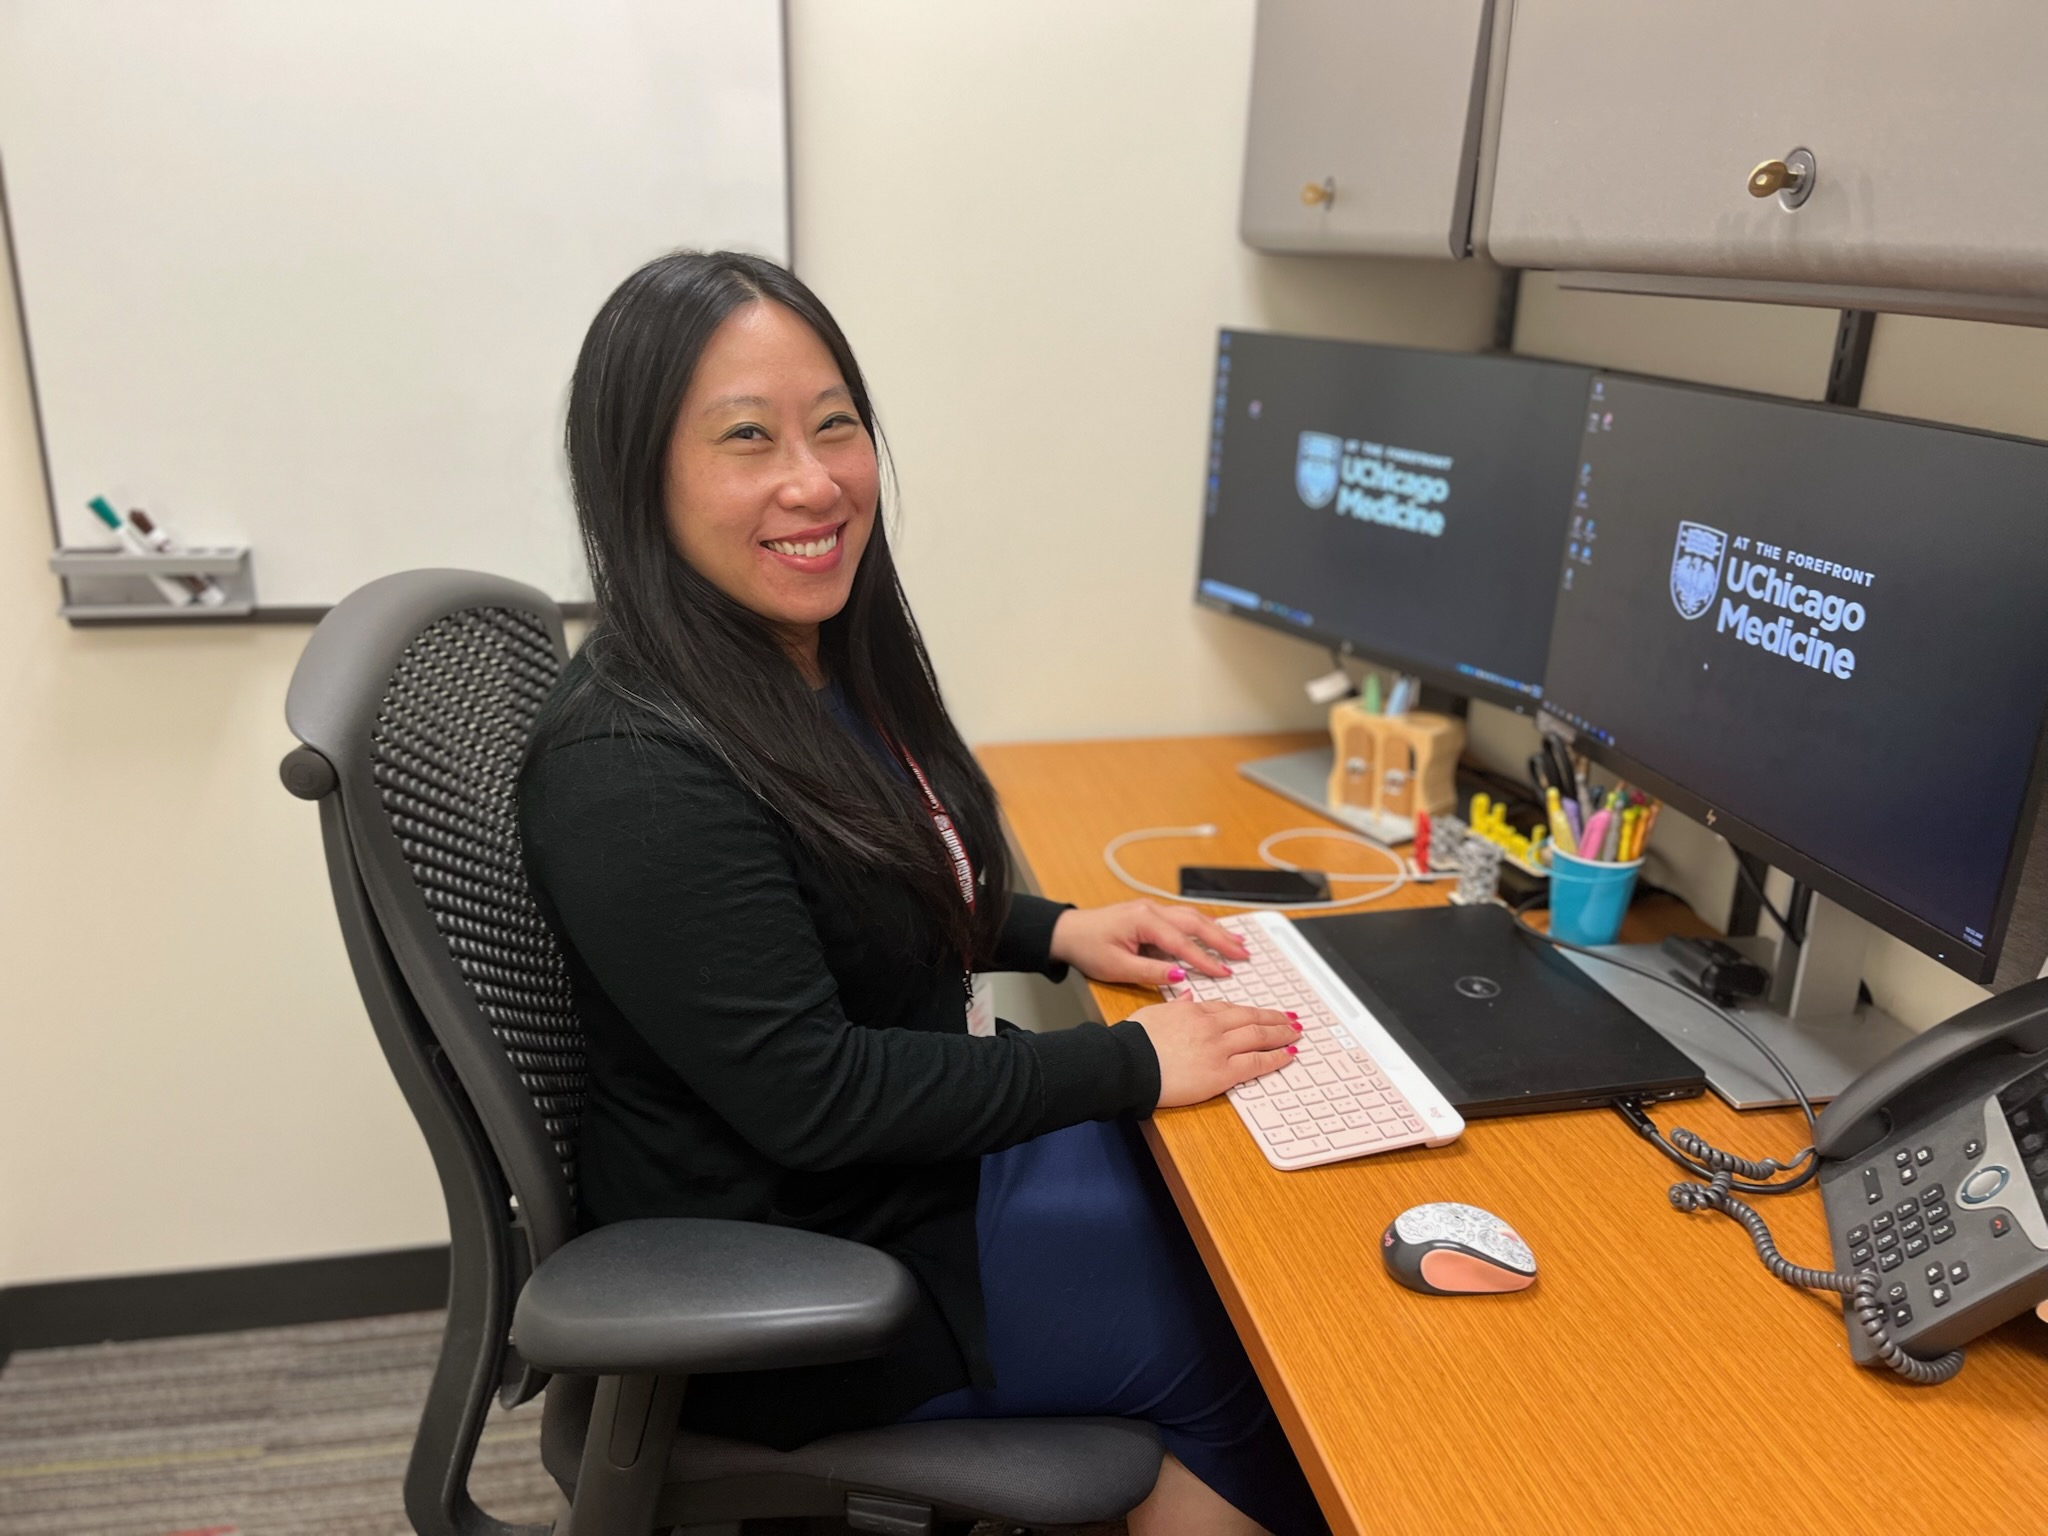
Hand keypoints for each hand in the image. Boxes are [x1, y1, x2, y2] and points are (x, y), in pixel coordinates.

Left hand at [1048, 900, 1250, 987]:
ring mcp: (1151, 909)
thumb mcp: (1118, 967)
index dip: (1205, 960)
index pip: (1182, 943)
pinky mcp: (1149, 913)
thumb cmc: (1088, 948)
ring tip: (1237, 944)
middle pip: (1195, 923)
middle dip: (1221, 939)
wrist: (1067, 932)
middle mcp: (1151, 910)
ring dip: (1215, 930)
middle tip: (1243, 954)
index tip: (1225, 973)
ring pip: (1191, 917)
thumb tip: (1182, 975)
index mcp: (1143, 921)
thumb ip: (1152, 971)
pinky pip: (1182, 918)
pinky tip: (1214, 932)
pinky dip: (1201, 926)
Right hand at [1128, 999, 1299, 1107]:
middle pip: (1250, 1017)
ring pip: (1258, 1036)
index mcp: (1192, 1010)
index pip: (1228, 1008)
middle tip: (1290, 1019)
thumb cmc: (1132, 1042)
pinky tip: (1288, 1054)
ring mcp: (1218, 1048)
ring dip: (1280, 1033)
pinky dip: (1275, 1057)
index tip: (1260, 1012)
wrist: (1127, 1064)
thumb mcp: (1153, 1012)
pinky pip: (1255, 1062)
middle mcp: (1209, 1025)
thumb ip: (1175, 1004)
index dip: (1249, 1010)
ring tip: (1295, 1032)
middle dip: (1273, 1018)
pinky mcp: (1221, 1072)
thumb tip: (1186, 994)